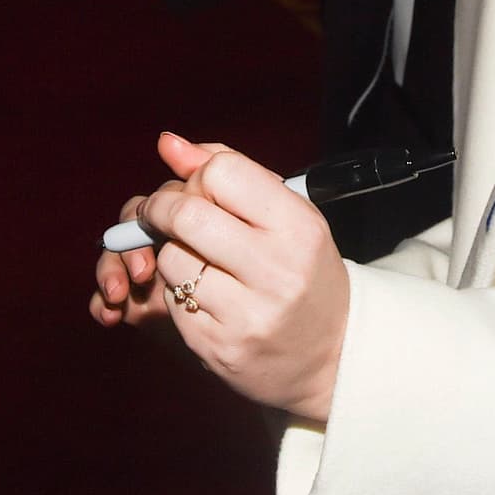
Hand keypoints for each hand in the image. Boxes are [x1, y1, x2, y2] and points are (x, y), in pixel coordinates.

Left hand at [96, 134, 349, 422]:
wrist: (332, 351)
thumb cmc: (303, 267)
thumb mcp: (286, 212)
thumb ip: (230, 170)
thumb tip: (168, 142)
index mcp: (298, 227)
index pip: (222, 173)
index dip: (198, 175)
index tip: (197, 188)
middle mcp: (276, 270)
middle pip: (187, 215)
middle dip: (162, 207)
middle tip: (164, 212)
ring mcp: (246, 315)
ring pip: (171, 260)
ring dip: (170, 251)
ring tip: (195, 257)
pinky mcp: (217, 348)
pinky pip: (171, 301)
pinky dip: (177, 290)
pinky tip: (203, 294)